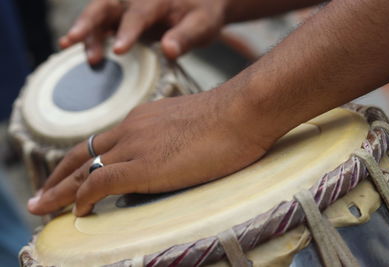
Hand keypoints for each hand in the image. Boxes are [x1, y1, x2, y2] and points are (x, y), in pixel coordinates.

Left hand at [27, 88, 273, 216]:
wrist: (241, 111)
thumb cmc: (229, 119)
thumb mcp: (191, 123)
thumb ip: (173, 137)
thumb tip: (173, 153)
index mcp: (143, 118)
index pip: (102, 142)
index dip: (82, 160)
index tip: (72, 175)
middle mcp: (132, 129)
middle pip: (83, 154)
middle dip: (58, 175)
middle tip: (41, 194)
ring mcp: (136, 146)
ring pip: (84, 169)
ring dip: (61, 190)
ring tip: (42, 206)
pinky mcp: (144, 166)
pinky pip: (99, 183)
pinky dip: (82, 198)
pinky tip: (77, 211)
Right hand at [59, 0, 228, 63]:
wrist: (201, 4)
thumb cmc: (203, 14)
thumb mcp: (203, 25)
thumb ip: (186, 37)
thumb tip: (168, 51)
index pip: (139, 13)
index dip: (127, 31)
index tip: (119, 50)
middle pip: (107, 6)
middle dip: (88, 22)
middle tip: (71, 40)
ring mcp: (128, 7)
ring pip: (99, 14)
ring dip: (85, 31)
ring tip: (69, 48)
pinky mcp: (125, 17)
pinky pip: (103, 24)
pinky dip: (91, 37)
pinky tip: (84, 53)